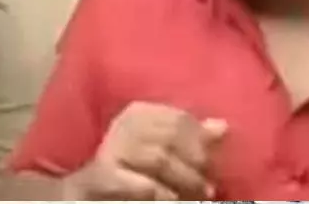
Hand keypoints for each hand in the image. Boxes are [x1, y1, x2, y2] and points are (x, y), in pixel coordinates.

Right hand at [63, 102, 226, 199]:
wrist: (86, 196)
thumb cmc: (132, 173)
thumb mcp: (162, 153)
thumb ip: (190, 140)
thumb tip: (223, 126)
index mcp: (137, 114)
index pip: (178, 118)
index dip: (199, 140)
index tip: (210, 162)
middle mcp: (122, 125)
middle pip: (171, 136)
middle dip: (195, 162)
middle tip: (209, 185)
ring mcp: (112, 149)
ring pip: (159, 158)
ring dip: (185, 181)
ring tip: (198, 196)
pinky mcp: (104, 175)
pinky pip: (143, 184)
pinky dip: (162, 194)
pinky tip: (171, 199)